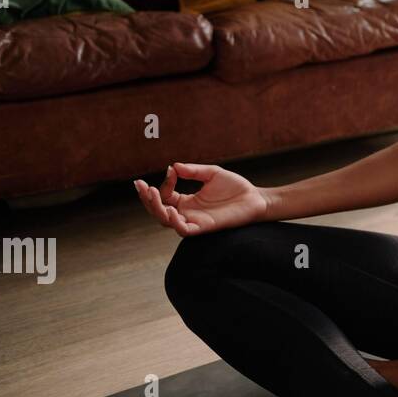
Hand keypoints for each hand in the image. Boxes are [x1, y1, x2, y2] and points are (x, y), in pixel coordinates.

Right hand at [134, 163, 270, 235]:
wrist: (256, 198)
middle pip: (159, 211)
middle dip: (147, 200)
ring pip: (167, 221)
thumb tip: (174, 166)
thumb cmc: (235, 187)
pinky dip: (175, 222)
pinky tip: (171, 209)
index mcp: (187, 201)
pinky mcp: (204, 228)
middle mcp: (188, 213)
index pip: (165, 196)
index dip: (164, 185)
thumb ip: (193, 171)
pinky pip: (184, 230)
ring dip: (157, 209)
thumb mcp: (212, 173)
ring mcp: (195, 221)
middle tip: (141, 186)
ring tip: (153, 194)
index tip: (171, 171)